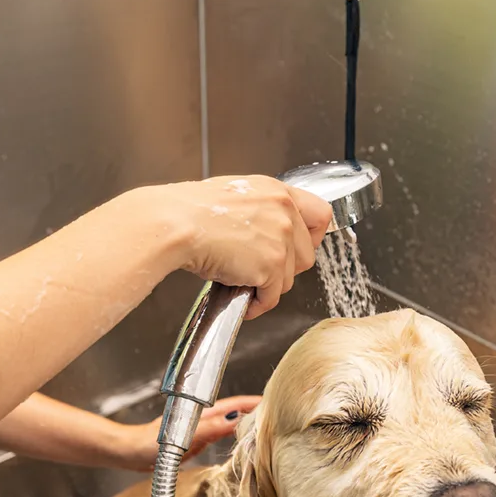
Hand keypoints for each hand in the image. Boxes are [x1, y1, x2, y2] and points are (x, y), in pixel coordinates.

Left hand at [116, 395, 260, 472]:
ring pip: (230, 422)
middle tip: (275, 416)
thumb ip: (209, 428)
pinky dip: (233, 434)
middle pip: (236, 410)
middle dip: (255, 410)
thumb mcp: (182, 436)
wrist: (129, 453)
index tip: (273, 403)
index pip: (236, 404)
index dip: (255, 403)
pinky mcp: (194, 440)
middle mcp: (203, 417)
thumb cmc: (148, 443)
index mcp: (202, 412)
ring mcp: (199, 428)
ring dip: (246, 422)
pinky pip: (220, 434)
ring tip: (263, 426)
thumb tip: (235, 420)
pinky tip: (238, 440)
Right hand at [149, 176, 331, 318]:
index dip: (311, 238)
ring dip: (269, 286)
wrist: (175, 224)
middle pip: (308, 255)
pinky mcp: (271, 265)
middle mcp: (285, 213)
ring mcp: (281, 239)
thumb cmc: (191, 211)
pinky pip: (272, 297)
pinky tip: (244, 300)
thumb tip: (266, 236)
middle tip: (263, 272)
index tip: (297, 248)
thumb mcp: (236, 197)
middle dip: (287, 269)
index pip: (320, 214)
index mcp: (277, 192)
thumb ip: (261, 212)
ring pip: (290, 279)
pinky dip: (259, 304)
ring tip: (245, 282)